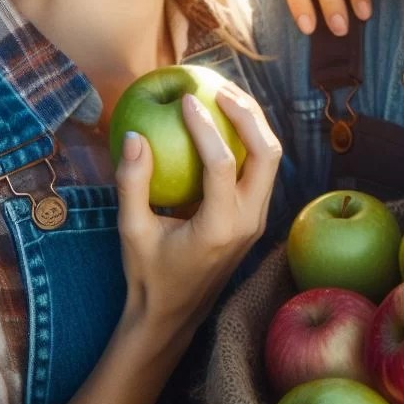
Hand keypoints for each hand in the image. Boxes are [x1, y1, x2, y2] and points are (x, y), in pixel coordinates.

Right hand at [114, 85, 281, 343]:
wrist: (173, 316)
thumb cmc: (148, 275)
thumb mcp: (132, 232)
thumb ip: (132, 185)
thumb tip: (133, 135)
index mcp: (220, 227)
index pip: (222, 164)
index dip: (206, 126)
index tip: (186, 99)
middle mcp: (249, 221)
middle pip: (268, 153)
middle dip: (249, 114)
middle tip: (219, 87)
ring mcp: (257, 219)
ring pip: (272, 158)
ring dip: (254, 123)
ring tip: (225, 93)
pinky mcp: (255, 216)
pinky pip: (261, 168)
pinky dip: (248, 139)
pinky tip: (224, 119)